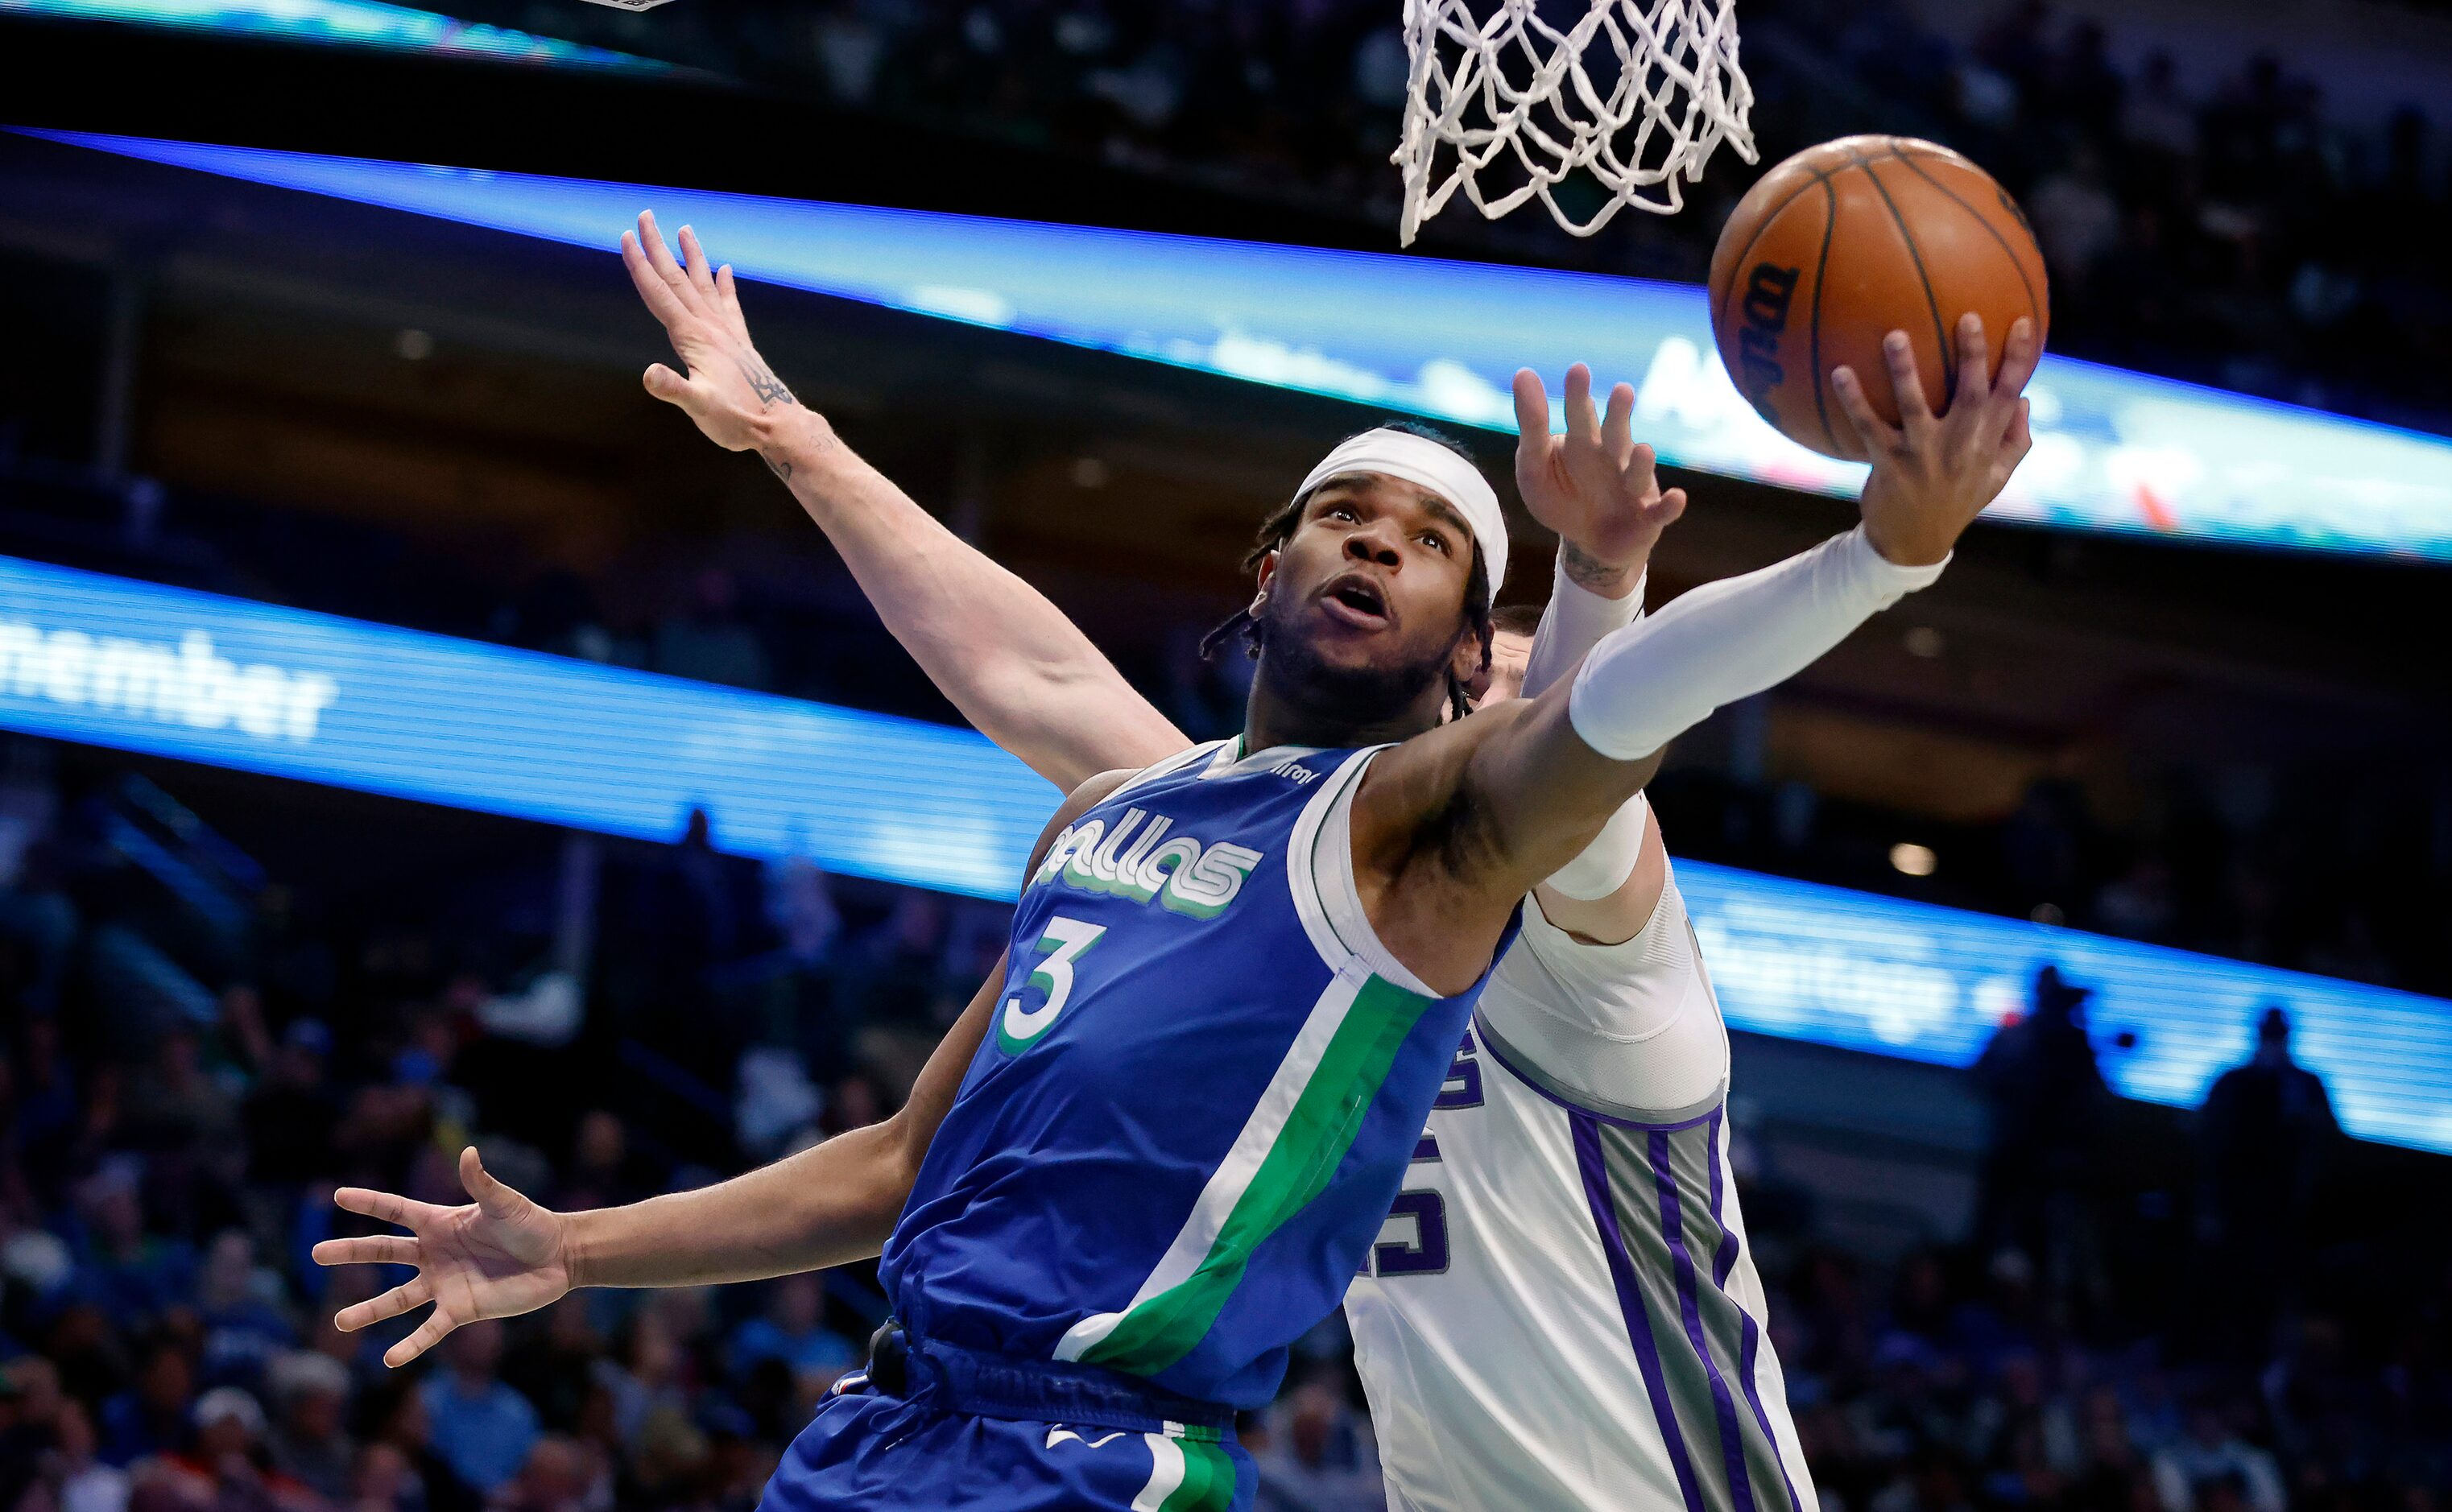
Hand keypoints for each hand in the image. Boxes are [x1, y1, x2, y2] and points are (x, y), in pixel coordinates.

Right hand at [312, 1147, 573, 1367]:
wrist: (559, 1257)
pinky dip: (410, 1345)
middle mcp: (435, 1253)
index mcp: (441, 1222)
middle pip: (384, 1252)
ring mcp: (444, 1283)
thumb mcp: (504, 1203)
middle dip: (351, 1252)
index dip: (369, 1202)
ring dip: (370, 1310)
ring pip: (398, 1298)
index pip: (396, 1210)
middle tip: (316, 1254)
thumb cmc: (532, 1224)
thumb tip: (467, 1152)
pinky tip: (389, 1359)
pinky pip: (429, 1329)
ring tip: (339, 1322)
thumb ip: (481, 1183)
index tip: (337, 1196)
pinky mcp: (460, 1309)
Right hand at [621, 211, 810, 473]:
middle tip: (646, 214)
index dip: (639, 265)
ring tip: (685, 229)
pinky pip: (729, 305)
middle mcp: (710, 326)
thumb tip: (649, 375)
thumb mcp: (700, 408)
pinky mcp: (740, 342)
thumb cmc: (737, 420)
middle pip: (676, 278)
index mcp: (693, 336)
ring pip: (703, 285)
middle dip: (658, 247)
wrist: (779, 426)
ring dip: (691, 256)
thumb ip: (674, 389)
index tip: (626, 236)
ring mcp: (727, 332)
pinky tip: (726, 270)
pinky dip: (725, 285)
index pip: (658, 292)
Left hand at [1511, 364, 1686, 597]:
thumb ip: (1531, 424)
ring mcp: (1632, 485)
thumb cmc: (1560, 496)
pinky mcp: (1647, 517)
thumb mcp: (1534, 464)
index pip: (1581, 413)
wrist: (1589, 542)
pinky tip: (1677, 498)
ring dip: (1642, 461)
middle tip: (1622, 391)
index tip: (1578, 370)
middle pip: (1615, 433)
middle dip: (1619, 414)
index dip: (1579, 394)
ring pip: (1638, 470)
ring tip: (1643, 450)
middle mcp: (1613, 456)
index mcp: (1584, 440)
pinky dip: (1670, 506)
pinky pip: (1661, 511)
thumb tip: (1523, 372)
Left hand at [1831, 314, 2039, 566]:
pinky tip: (1840, 371)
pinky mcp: (1888, 466)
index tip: (2024, 321)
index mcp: (1986, 444)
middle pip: (1970, 395)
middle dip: (1972, 355)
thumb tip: (2025, 399)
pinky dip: (1853, 400)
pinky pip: (1868, 427)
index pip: (2009, 395)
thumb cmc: (1955, 503)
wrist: (1913, 547)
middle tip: (1966, 316)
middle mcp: (1959, 448)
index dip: (2020, 359)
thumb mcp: (1995, 479)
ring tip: (1894, 335)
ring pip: (1915, 406)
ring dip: (1904, 370)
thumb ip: (2015, 441)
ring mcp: (1922, 457)